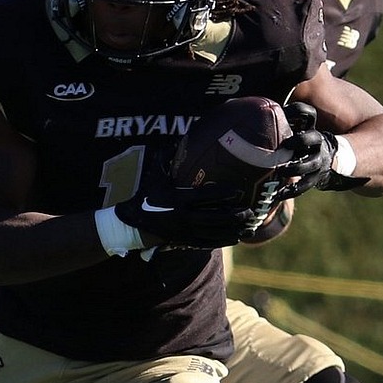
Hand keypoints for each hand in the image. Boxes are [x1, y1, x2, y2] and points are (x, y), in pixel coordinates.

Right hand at [115, 155, 255, 249]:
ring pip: (214, 233)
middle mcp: (183, 217)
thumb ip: (166, 158)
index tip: (238, 191)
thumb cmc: (146, 196)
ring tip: (249, 227)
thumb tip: (178, 139)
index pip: (205, 196)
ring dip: (232, 230)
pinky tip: (236, 238)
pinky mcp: (185, 241)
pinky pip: (208, 243)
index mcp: (178, 199)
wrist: (133, 224)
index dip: (222, 194)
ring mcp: (185, 232)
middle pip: (214, 217)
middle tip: (248, 211)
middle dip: (233, 215)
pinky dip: (223, 241)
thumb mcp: (154, 176)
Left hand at [273, 101, 363, 196]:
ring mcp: (316, 162)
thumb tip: (246, 109)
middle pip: (312, 138)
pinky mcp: (314, 179)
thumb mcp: (297, 129)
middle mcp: (316, 143)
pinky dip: (291, 191)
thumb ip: (279, 123)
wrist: (329, 162)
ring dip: (295, 168)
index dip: (297, 111)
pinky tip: (278, 195)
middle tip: (285, 144)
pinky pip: (303, 186)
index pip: (308, 114)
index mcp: (310, 128)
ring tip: (282, 171)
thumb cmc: (303, 143)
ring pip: (308, 165)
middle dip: (299, 140)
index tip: (283, 111)